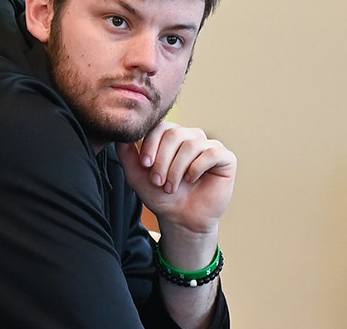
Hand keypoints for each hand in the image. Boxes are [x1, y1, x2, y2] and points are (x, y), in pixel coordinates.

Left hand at [117, 121, 235, 234]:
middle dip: (163, 160)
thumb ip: (127, 154)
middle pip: (174, 134)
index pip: (160, 127)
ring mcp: (209, 146)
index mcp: (171, 137)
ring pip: (191, 144)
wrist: (180, 218)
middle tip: (158, 181)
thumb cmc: (160, 196)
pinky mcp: (225, 158)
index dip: (151, 144)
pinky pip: (212, 153)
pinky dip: (197, 167)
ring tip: (171, 186)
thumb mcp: (136, 175)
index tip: (144, 165)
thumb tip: (121, 135)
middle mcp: (191, 137)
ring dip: (177, 168)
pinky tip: (191, 179)